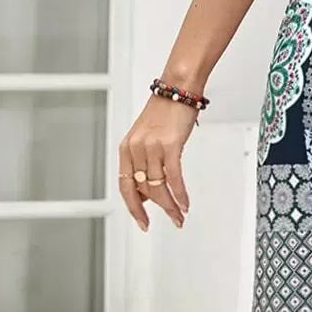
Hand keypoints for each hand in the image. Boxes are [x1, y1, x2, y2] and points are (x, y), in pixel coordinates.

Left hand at [118, 95, 197, 230]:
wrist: (178, 89)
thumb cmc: (165, 111)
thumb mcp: (147, 138)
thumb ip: (145, 163)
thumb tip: (151, 191)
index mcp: (126, 148)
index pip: (125, 186)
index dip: (134, 208)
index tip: (142, 222)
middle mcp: (136, 148)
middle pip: (143, 190)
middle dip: (159, 210)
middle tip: (171, 220)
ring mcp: (152, 147)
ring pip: (159, 187)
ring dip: (171, 205)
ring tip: (180, 215)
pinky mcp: (170, 145)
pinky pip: (174, 177)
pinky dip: (180, 194)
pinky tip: (185, 203)